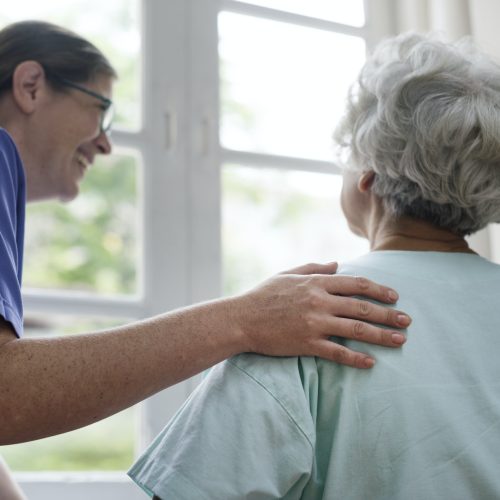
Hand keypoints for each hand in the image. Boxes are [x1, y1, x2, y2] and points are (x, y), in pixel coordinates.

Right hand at [233, 262, 410, 367]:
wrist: (241, 318)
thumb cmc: (263, 295)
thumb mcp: (287, 274)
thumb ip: (314, 267)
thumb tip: (337, 264)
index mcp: (316, 282)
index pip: (356, 284)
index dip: (379, 289)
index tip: (394, 296)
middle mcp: (319, 301)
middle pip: (362, 307)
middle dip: (388, 314)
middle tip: (407, 321)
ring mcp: (314, 323)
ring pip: (356, 329)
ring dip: (381, 335)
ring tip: (400, 340)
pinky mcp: (307, 343)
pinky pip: (337, 352)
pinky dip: (356, 358)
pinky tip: (371, 363)